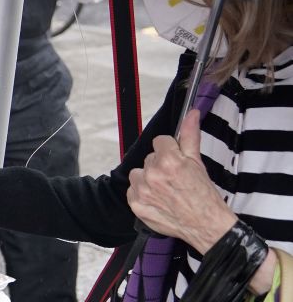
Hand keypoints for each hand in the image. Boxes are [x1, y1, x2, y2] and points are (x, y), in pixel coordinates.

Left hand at [127, 109, 236, 252]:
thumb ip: (190, 136)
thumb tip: (191, 113)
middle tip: (175, 179)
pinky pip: (132, 190)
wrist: (206, 226)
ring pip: (138, 173)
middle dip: (160, 165)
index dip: (170, 150)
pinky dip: (142, 193)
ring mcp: (142, 190)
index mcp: (168, 161)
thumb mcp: (198, 162)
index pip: (160, 141)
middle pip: (150, 158)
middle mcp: (152, 174)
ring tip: (166, 190)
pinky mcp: (136, 205)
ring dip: (148, 178)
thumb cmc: (204, 196)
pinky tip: (158, 199)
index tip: (177, 161)